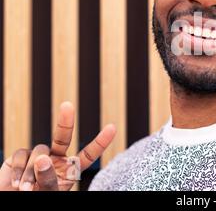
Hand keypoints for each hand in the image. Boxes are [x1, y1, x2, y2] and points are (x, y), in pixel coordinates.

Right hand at [0, 102, 115, 190]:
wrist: (12, 201)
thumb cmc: (35, 199)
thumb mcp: (48, 192)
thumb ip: (49, 179)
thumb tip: (44, 158)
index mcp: (70, 169)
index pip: (88, 155)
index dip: (100, 142)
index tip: (113, 128)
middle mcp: (56, 158)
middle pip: (63, 137)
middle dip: (65, 121)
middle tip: (67, 106)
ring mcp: (39, 155)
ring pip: (39, 152)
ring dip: (32, 172)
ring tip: (25, 189)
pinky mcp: (21, 155)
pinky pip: (22, 156)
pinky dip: (19, 170)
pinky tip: (15, 183)